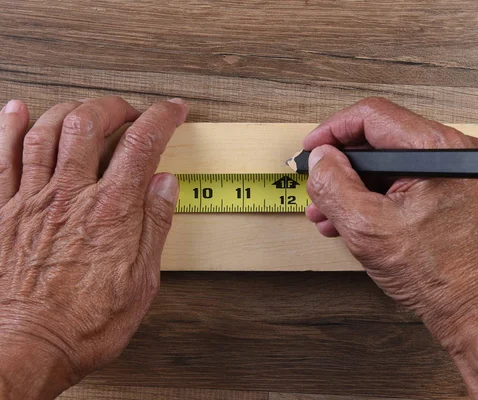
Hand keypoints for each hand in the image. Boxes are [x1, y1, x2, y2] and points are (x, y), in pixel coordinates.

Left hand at [0, 97, 187, 398]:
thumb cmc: (83, 322)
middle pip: (89, 123)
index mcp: (111, 210)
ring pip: (45, 131)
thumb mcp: (142, 280)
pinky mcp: (2, 212)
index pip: (142, 144)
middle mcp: (70, 195)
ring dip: (69, 110)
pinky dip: (9, 127)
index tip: (172, 110)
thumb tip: (166, 185)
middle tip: (127, 111)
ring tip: (85, 108)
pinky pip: (2, 157)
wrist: (26, 347)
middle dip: (113, 106)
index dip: (161, 118)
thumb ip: (155, 224)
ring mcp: (32, 200)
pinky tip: (18, 112)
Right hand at [304, 97, 477, 342]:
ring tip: (329, 213)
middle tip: (318, 187)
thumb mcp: (367, 228)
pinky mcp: (452, 193)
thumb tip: (321, 158)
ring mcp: (455, 174)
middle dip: (341, 168)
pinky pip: (404, 183)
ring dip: (354, 187)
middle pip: (380, 141)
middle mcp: (454, 154)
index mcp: (439, 150)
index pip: (373, 117)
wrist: (473, 311)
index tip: (312, 148)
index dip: (333, 130)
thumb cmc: (439, 275)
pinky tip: (354, 219)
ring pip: (389, 165)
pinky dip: (376, 198)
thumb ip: (334, 185)